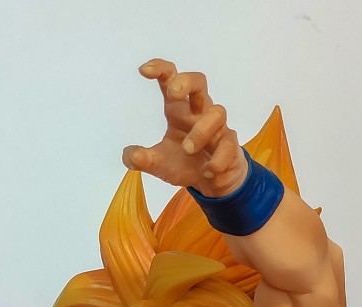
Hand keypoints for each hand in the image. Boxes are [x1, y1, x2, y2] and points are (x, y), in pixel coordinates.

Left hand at [121, 59, 247, 196]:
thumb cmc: (186, 163)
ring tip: (187, 150)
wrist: (212, 183)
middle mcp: (199, 112)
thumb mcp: (160, 163)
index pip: (171, 78)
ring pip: (217, 113)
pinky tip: (206, 171)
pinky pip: (229, 146)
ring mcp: (218, 127)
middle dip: (186, 82)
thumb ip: (143, 159)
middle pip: (199, 81)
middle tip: (172, 94)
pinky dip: (217, 160)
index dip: (159, 69)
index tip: (143, 71)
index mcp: (179, 109)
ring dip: (200, 131)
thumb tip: (129, 157)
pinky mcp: (231, 145)